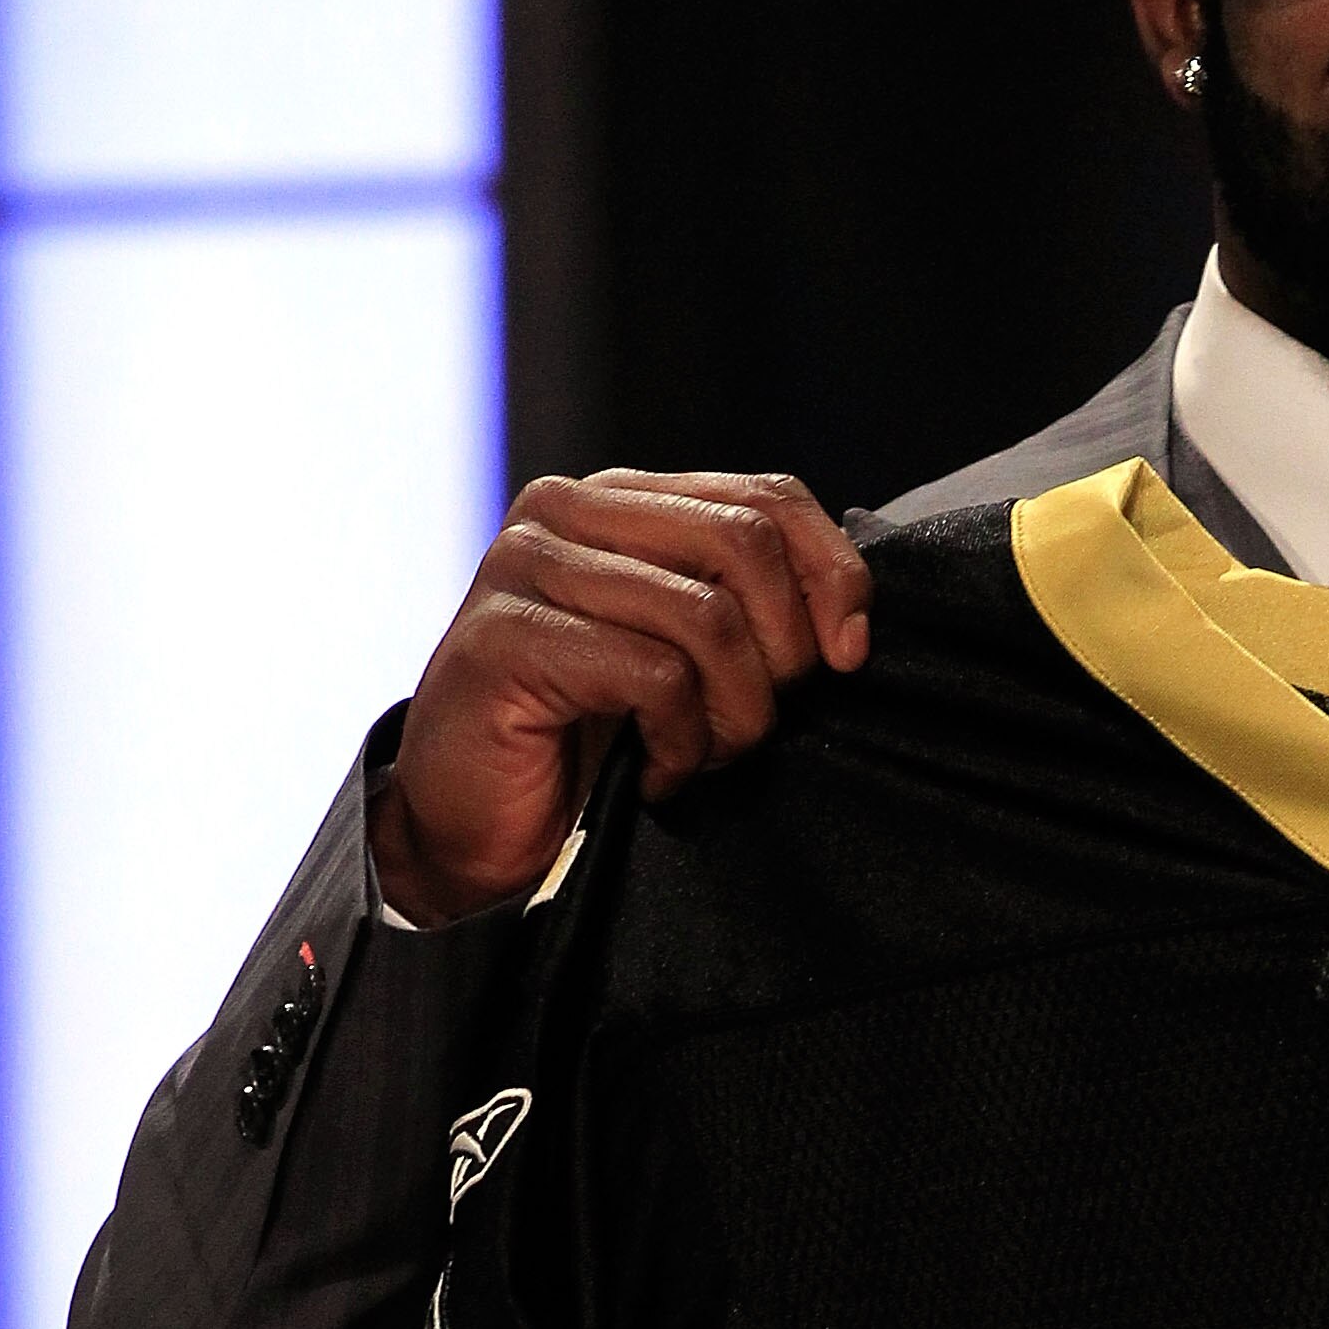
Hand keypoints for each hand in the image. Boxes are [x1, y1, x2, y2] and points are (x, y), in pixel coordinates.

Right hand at [377, 470, 872, 927]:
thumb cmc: (592, 747)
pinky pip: (655, 674)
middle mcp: (565, 510)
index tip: (847, 657)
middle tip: (752, 725)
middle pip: (746, 540)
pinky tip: (657, 775)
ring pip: (707, 614)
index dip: (833, 574)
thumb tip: (850, 613)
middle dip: (782, 650)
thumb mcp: (689, 662)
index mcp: (620, 501)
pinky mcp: (506, 637)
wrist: (478, 832)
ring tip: (703, 757)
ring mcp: (526, 565)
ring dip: (733, 712)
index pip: (768, 495)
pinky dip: (680, 743)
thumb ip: (746, 608)